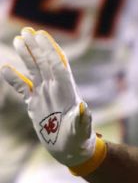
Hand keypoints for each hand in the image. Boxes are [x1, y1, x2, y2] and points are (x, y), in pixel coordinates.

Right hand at [1, 28, 104, 173]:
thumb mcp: (81, 131)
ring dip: (27, 56)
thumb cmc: (79, 141)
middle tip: (27, 30)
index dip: (49, 50)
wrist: (71, 151)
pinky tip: (4, 68)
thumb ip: (82, 120)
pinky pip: (22, 88)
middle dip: (37, 47)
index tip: (41, 35)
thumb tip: (84, 108)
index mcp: (67, 92)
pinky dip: (13, 79)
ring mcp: (44, 96)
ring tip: (18, 39)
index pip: (57, 66)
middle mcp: (55, 90)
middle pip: (45, 63)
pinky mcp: (34, 105)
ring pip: (34, 71)